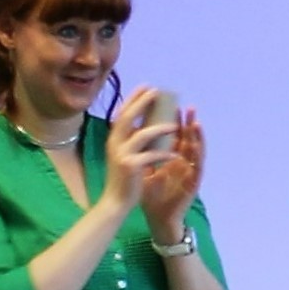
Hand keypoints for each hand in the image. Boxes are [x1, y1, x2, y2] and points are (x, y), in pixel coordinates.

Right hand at [96, 87, 178, 215]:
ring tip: (175, 125)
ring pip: (143, 134)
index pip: (122, 114)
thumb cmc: (122, 179)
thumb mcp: (122, 155)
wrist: (115, 202)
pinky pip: (152, 154)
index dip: (133, 99)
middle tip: (156, 91)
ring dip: (160, 127)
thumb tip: (139, 124)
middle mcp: (114, 143)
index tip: (146, 87)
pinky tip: (175, 154)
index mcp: (113, 140)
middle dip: (142, 102)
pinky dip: (164, 153)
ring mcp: (122, 154)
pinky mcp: (132, 166)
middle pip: (128, 117)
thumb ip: (128, 140)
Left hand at [142, 107, 205, 237]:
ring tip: (195, 120)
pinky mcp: (193, 182)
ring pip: (196, 149)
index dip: (174, 121)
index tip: (171, 107)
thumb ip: (144, 154)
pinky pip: (198, 165)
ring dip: (197, 135)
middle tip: (187, 106)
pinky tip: (197, 142)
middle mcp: (183, 163)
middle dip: (188, 123)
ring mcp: (189, 172)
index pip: (174, 136)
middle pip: (187, 139)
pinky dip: (199, 153)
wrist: (157, 218)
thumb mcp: (145, 170)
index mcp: (171, 158)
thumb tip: (132, 136)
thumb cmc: (151, 196)